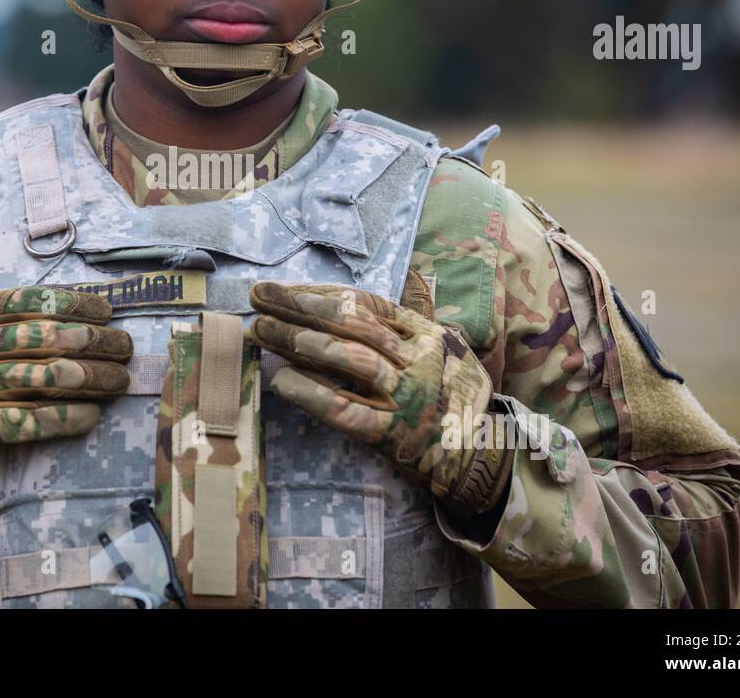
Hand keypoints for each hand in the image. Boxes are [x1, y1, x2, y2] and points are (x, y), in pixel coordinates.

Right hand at [0, 286, 131, 457]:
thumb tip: (49, 290)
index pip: (26, 301)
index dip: (71, 303)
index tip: (107, 311)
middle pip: (40, 338)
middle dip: (91, 341)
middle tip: (125, 347)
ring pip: (38, 378)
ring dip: (88, 379)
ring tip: (119, 380)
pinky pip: (24, 421)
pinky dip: (62, 419)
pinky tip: (91, 415)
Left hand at [248, 282, 509, 515]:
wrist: (480, 455)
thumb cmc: (451, 395)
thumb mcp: (444, 348)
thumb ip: (413, 319)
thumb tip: (388, 284)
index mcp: (424, 334)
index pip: (366, 304)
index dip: (321, 294)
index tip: (284, 289)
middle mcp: (416, 360)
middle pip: (352, 324)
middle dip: (301, 307)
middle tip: (258, 296)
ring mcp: (405, 397)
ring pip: (351, 360)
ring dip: (302, 342)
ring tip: (262, 330)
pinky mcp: (392, 435)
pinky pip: (347, 410)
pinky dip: (313, 394)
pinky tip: (282, 381)